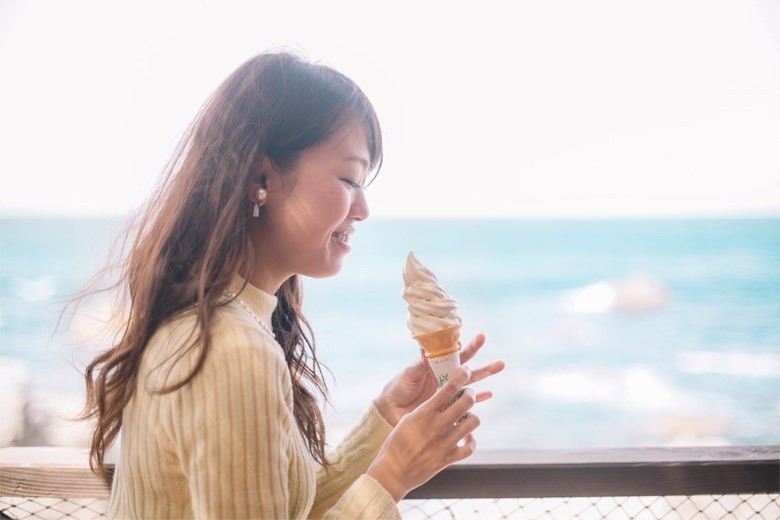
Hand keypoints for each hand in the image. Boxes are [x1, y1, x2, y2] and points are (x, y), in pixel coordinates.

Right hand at [367, 367, 479, 501]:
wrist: (393, 472)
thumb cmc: (397, 442)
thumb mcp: (409, 419)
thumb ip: (427, 408)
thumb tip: (443, 395)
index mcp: (425, 412)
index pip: (449, 387)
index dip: (461, 375)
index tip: (465, 370)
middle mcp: (438, 425)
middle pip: (466, 401)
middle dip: (470, 393)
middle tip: (468, 393)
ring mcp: (446, 442)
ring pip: (474, 421)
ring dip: (472, 416)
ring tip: (466, 416)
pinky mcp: (450, 458)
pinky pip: (471, 446)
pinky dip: (471, 440)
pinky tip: (466, 437)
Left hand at [373, 333, 504, 425]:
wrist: (390, 409)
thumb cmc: (398, 387)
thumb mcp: (410, 373)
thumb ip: (421, 363)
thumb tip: (427, 347)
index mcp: (436, 367)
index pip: (455, 354)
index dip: (467, 347)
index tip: (479, 338)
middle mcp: (445, 378)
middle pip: (468, 367)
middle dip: (481, 359)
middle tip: (496, 353)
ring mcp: (448, 392)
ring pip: (471, 383)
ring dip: (485, 374)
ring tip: (500, 365)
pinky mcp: (447, 407)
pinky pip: (466, 403)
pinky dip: (478, 398)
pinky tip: (489, 394)